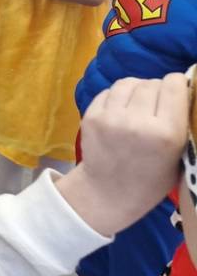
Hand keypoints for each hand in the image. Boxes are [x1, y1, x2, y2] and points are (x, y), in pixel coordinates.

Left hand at [57, 74, 188, 236]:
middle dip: (157, 89)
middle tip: (157, 103)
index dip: (177, 84)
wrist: (107, 193)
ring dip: (136, 89)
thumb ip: (183, 124)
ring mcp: (110, 118)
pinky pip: (109, 91)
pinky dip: (117, 96)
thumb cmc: (151, 179)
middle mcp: (137, 122)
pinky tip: (121, 110)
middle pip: (151, 83)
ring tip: (138, 104)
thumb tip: (184, 89)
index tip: (178, 90)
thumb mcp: (180, 157)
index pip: (173, 86)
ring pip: (128, 83)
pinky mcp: (91, 117)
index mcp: (166, 133)